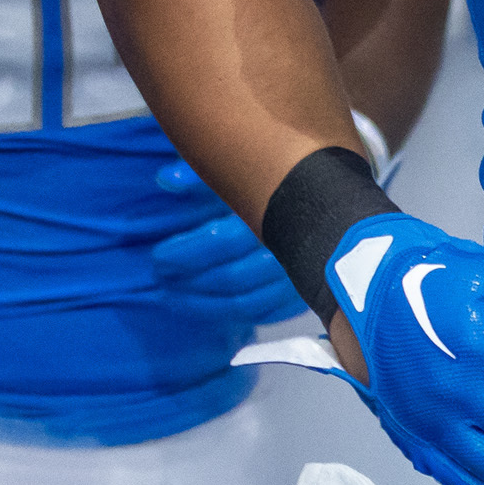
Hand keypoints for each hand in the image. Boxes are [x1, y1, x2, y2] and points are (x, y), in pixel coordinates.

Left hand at [147, 160, 304, 327]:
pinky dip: (231, 314)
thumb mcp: (235, 169)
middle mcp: (290, 247)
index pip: (221, 242)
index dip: (185, 253)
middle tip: (160, 280)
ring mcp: (300, 277)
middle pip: (231, 278)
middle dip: (188, 283)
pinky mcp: (304, 295)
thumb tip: (166, 179)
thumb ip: (201, 174)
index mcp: (271, 211)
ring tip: (172, 297)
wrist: (324, 199)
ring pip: (245, 304)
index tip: (159, 257)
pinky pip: (264, 314)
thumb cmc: (271, 181)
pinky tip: (205, 307)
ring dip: (202, 305)